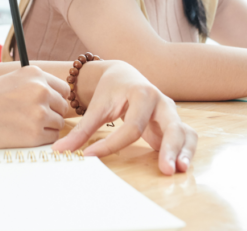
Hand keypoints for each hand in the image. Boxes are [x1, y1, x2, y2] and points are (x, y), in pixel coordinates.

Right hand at [0, 66, 70, 148]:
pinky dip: (38, 140)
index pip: (64, 89)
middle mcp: (41, 90)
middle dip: (51, 114)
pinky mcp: (33, 135)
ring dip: (45, 128)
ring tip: (19, 126)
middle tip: (28, 118)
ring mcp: (39, 113)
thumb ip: (34, 86)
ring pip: (58, 124)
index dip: (55, 99)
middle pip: (63, 107)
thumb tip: (58, 101)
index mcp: (35, 74)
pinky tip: (18, 135)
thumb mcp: (11, 82)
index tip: (43, 106)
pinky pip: (50, 139)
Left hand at [52, 61, 196, 175]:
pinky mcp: (175, 124)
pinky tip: (181, 168)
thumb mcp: (97, 107)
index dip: (112, 144)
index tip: (93, 157)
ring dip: (185, 152)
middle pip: (170, 127)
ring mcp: (172, 113)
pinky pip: (187, 138)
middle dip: (169, 148)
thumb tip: (59, 151)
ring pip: (185, 133)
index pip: (131, 127)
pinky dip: (187, 152)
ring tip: (180, 171)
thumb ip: (82, 131)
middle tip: (165, 170)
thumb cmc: (112, 90)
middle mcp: (162, 103)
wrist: (125, 75)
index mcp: (142, 94)